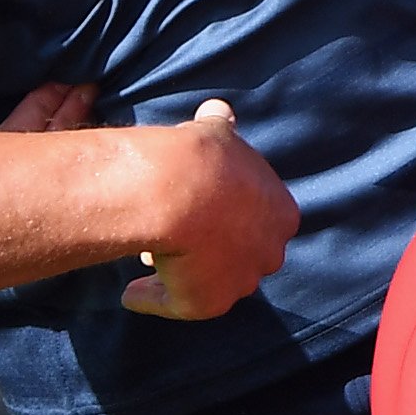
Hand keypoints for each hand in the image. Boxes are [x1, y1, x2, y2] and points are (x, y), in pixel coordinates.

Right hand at [122, 97, 294, 318]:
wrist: (183, 190)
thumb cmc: (203, 157)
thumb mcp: (216, 132)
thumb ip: (219, 126)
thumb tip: (217, 110)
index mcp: (282, 213)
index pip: (258, 220)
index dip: (226, 214)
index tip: (200, 205)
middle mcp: (270, 252)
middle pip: (239, 255)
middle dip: (211, 246)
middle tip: (177, 232)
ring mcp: (242, 281)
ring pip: (209, 280)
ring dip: (184, 272)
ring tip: (149, 254)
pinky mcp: (209, 303)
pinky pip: (177, 305)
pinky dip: (154, 299)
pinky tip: (133, 292)